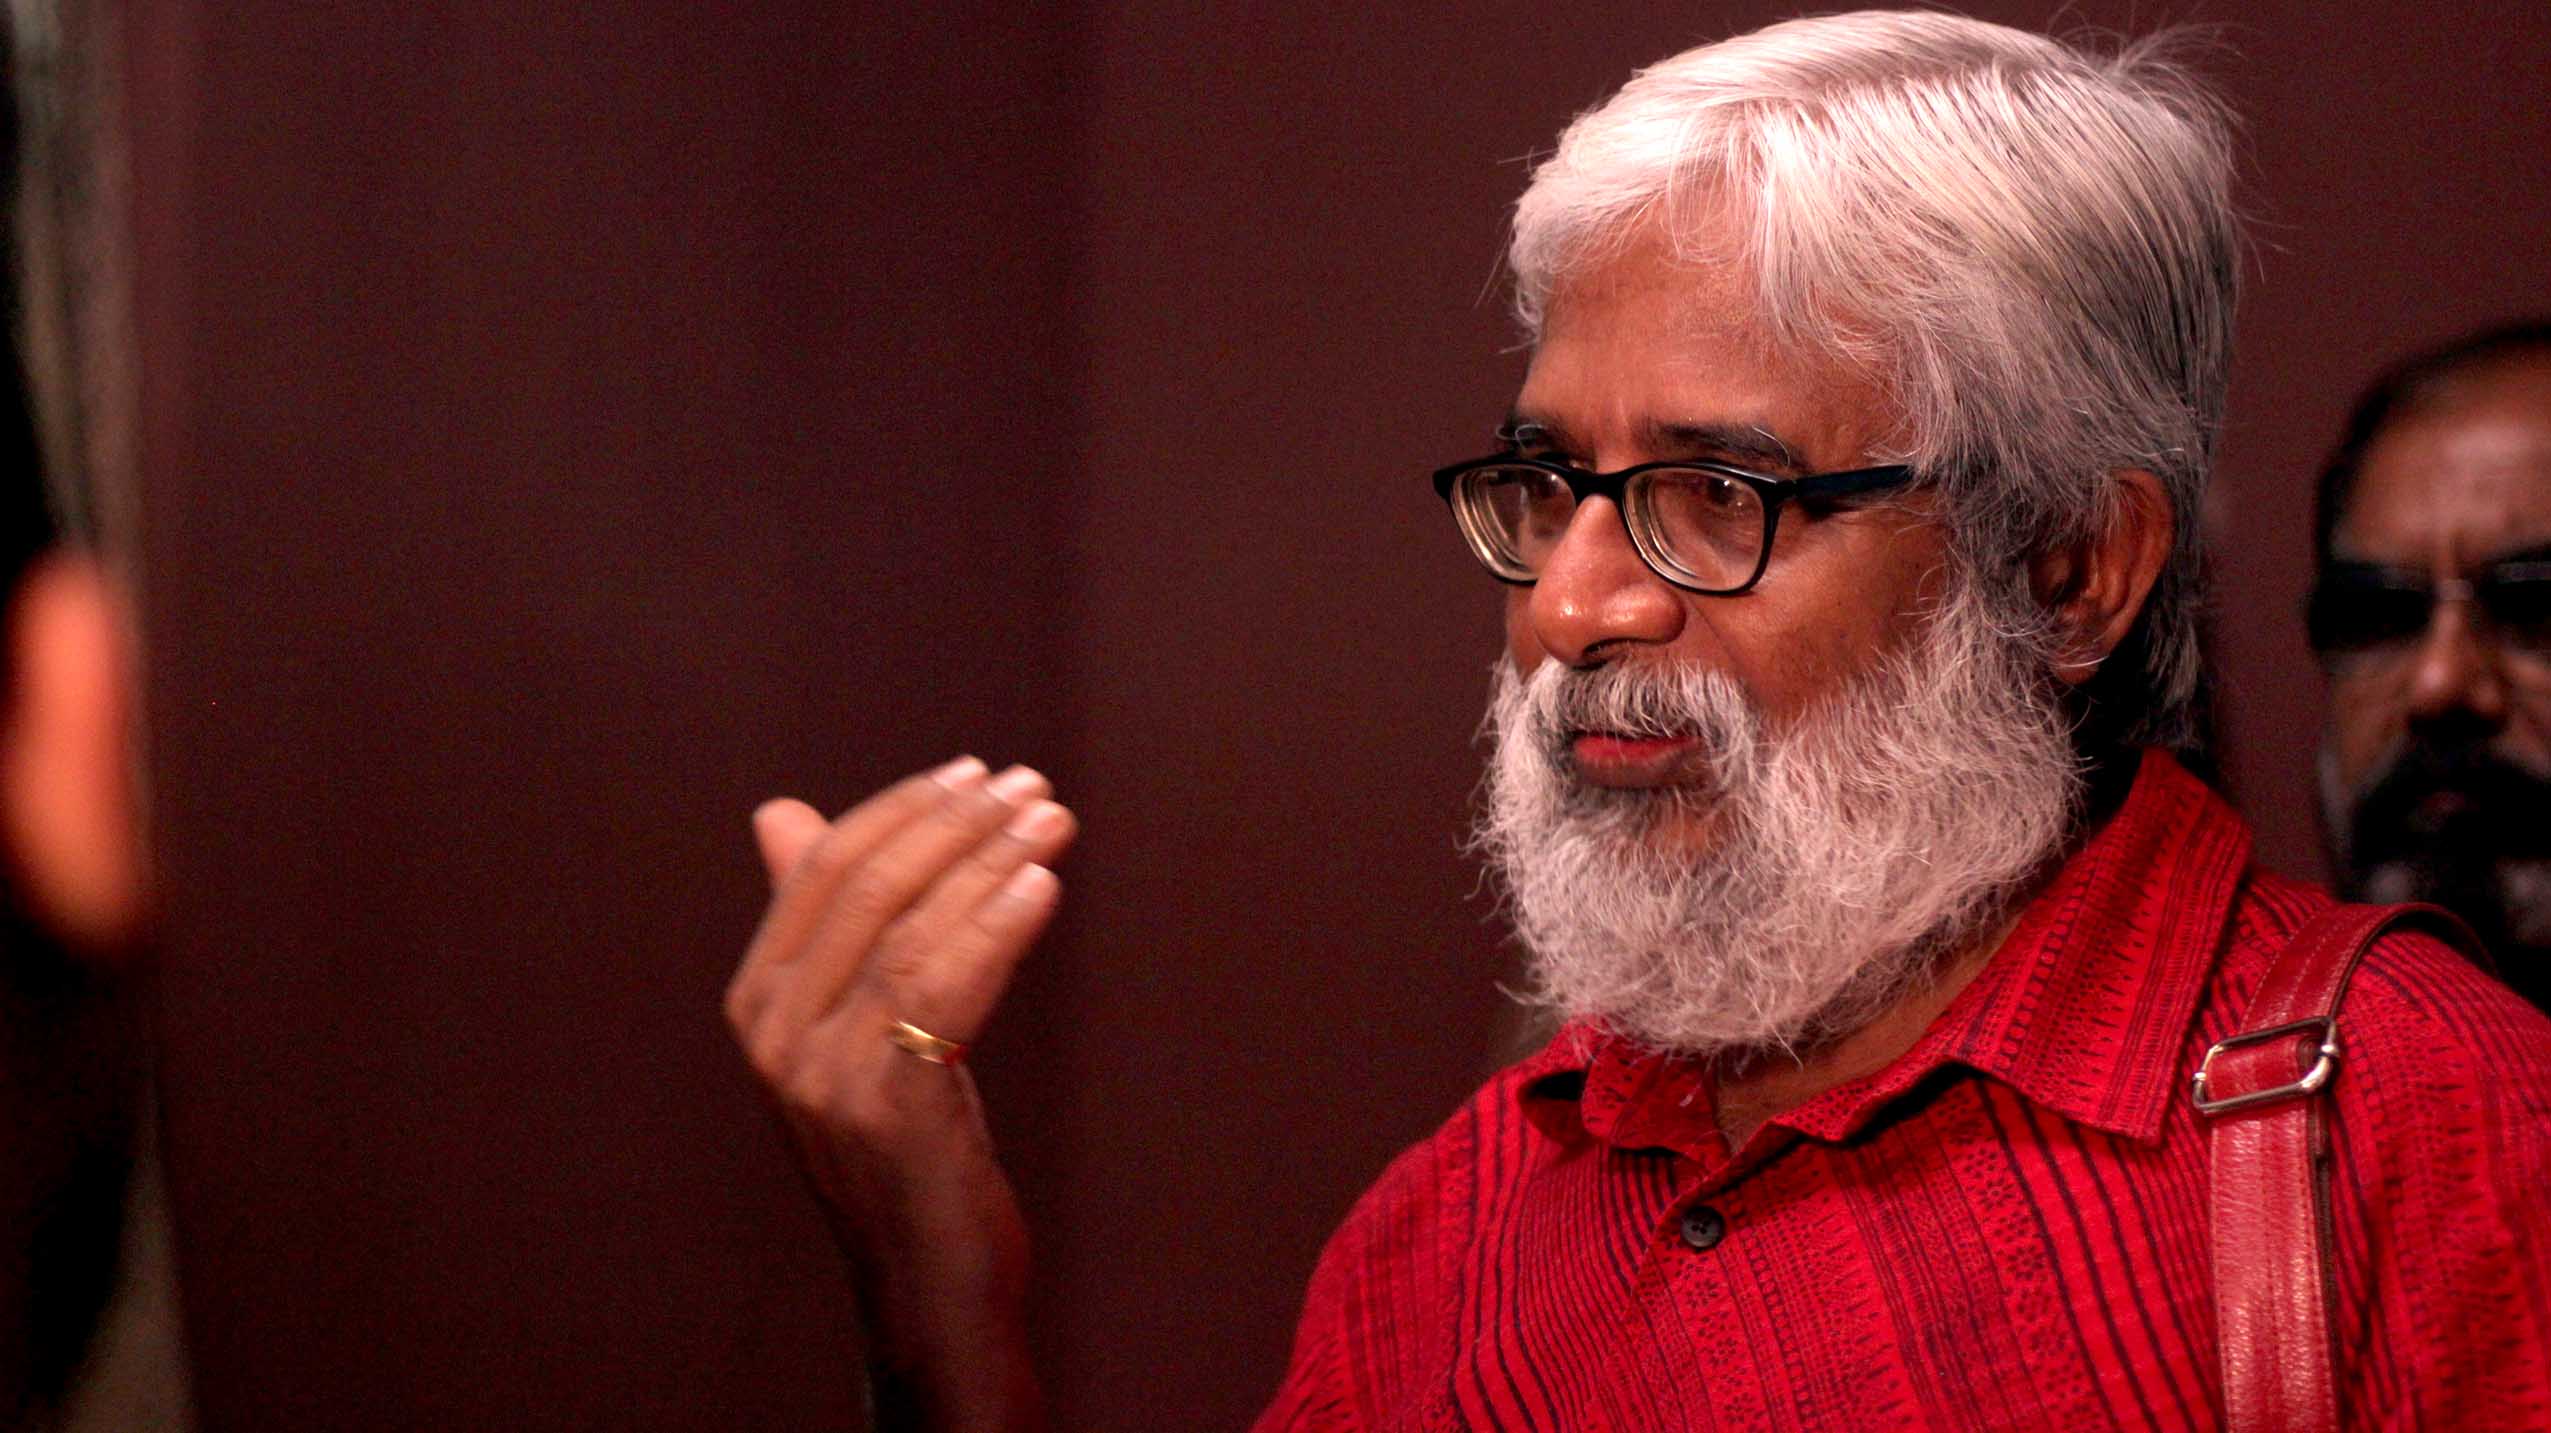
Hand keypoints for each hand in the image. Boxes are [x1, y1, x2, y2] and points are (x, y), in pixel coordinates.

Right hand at [725, 757, 1073, 1431]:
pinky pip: (941, 990)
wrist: (929, 1281)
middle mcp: (776, 1034)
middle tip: (1031, 789)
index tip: (978, 773)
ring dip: (989, 863)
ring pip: (911, 930)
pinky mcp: (886, 1108)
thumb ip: (829, 929)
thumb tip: (779, 814)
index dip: (904, 809)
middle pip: (868, 888)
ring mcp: (824, 1074)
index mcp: (759, 1002)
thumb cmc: (906, 1145)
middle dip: (956, 824)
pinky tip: (1041, 888)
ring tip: (1053, 821)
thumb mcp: (857, 1028)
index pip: (825, 869)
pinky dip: (995, 928)